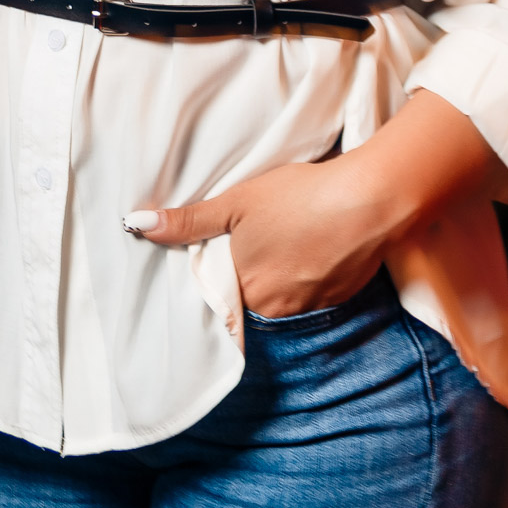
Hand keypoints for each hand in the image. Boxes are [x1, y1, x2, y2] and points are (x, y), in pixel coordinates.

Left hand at [124, 150, 393, 318]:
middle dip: (246, 275)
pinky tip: (313, 245)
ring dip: (279, 275)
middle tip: (254, 239)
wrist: (370, 201)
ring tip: (286, 239)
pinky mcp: (340, 297)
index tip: (218, 253)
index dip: (216, 273)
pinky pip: (312, 293)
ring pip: (281, 296)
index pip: (217, 294)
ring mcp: (311, 307)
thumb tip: (136, 225)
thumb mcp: (236, 202)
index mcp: (245, 291)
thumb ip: (188, 221)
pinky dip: (308, 274)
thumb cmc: (299, 198)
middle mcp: (276, 309)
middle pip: (249, 297)